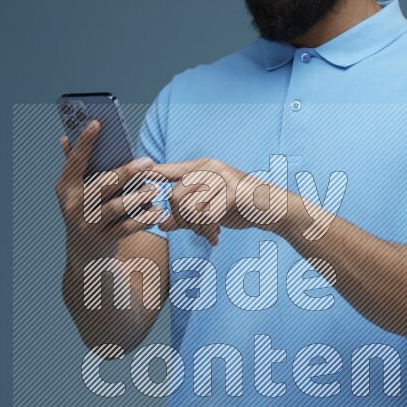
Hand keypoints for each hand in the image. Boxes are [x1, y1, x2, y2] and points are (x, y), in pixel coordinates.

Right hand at [55, 120, 165, 260]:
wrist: (84, 257)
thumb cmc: (86, 215)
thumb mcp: (76, 193)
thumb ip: (75, 167)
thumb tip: (65, 138)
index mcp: (66, 188)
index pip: (75, 161)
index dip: (85, 142)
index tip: (97, 123)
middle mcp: (73, 205)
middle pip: (102, 184)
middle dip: (127, 172)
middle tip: (149, 163)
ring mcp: (87, 224)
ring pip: (115, 207)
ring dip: (138, 197)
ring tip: (155, 189)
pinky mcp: (102, 240)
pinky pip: (126, 228)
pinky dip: (144, 219)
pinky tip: (158, 212)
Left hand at [150, 157, 286, 243]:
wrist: (270, 209)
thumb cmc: (237, 207)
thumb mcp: (208, 210)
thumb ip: (184, 216)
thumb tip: (160, 224)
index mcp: (202, 167)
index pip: (169, 169)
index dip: (151, 174)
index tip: (136, 179)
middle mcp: (209, 168)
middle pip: (176, 196)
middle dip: (181, 220)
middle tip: (195, 231)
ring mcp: (221, 179)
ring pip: (190, 208)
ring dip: (196, 229)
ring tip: (207, 235)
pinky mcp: (231, 193)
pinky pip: (207, 216)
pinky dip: (208, 232)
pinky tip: (215, 239)